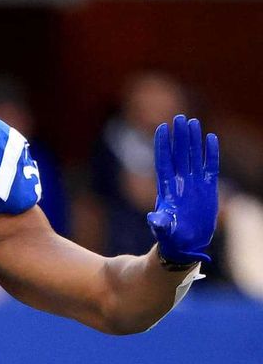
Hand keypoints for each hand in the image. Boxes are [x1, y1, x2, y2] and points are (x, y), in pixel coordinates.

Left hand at [147, 114, 218, 265]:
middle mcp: (180, 183)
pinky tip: (210, 138)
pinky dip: (211, 154)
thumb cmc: (170, 239)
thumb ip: (159, 224)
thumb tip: (153, 218)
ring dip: (193, 140)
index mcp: (167, 190)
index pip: (164, 162)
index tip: (162, 127)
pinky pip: (210, 167)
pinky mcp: (208, 189)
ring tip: (193, 122)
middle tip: (179, 117)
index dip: (163, 145)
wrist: (185, 246)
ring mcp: (194, 184)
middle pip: (179, 154)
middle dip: (179, 136)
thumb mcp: (163, 231)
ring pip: (193, 157)